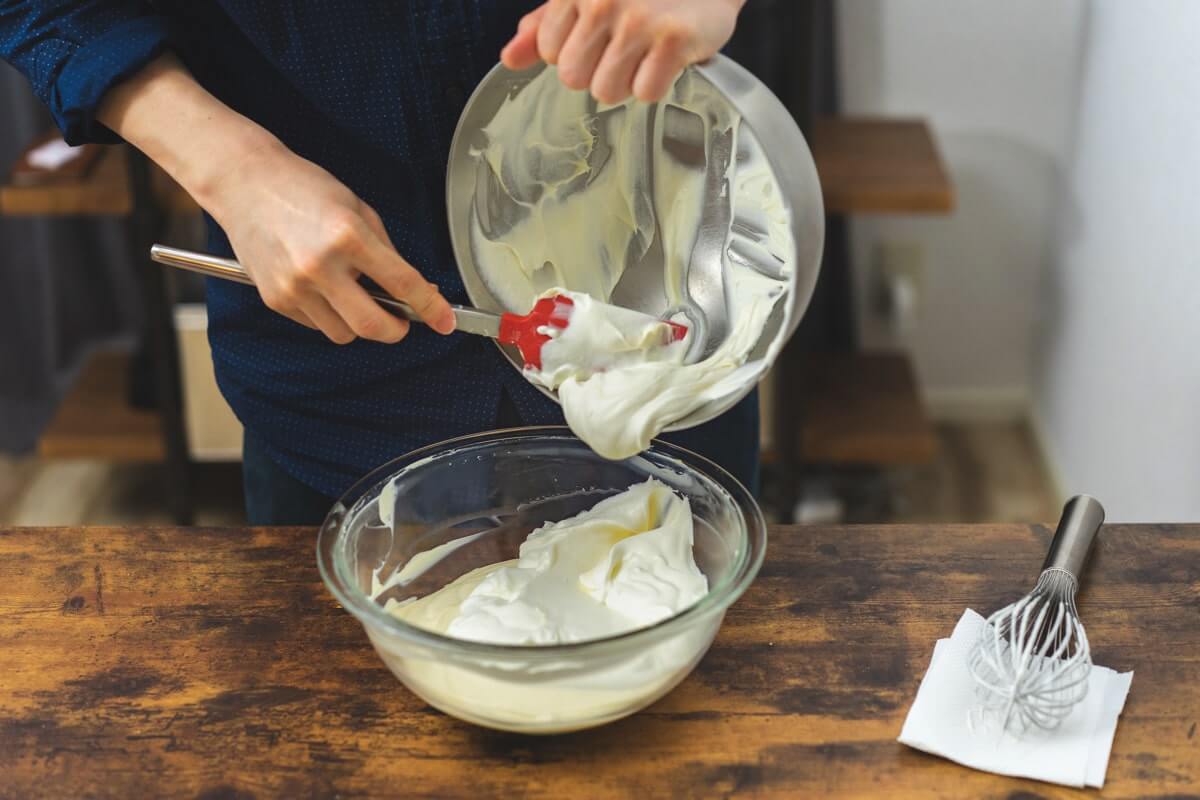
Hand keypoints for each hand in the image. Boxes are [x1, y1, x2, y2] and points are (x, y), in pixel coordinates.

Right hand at [203, 140, 454, 343]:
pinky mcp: (276, 299)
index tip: (444, 322)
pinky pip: (317, 325)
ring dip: (360, 323)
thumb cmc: (304, 189)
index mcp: (348, 236)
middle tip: (402, 319)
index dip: (430, 308)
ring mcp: (294, 287)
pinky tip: (325, 288)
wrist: (244, 183)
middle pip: (373, 327)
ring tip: (354, 293)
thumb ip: (388, 253)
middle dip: (396, 329)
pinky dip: (331, 316)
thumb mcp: (359, 209)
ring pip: (344, 333)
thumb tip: (416, 290)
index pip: (402, 285)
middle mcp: (320, 266)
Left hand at [501, 0, 744, 103]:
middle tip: (624, 49)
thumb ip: (544, 25)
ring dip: (627, 82)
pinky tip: (665, 59)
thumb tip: (509, 58)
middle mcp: (602, 1)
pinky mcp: (672, 40)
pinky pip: (645, 93)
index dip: (574, 51)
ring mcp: (638, 21)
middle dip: (597, 71)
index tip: (599, 37)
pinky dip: (657, 84)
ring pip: (606, 91)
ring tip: (644, 54)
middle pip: (573, 78)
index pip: (548, 52)